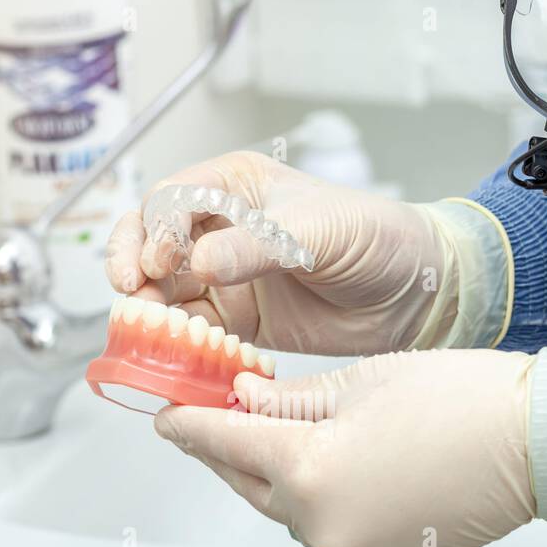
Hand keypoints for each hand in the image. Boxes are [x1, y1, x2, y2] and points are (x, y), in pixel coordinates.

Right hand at [104, 151, 450, 355]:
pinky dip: (178, 347)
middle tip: (132, 295)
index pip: (171, 202)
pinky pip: (192, 336)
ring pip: (163, 293)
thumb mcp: (319, 230)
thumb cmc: (377, 238)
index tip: (156, 262)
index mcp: (234, 189)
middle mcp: (220, 232)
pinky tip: (178, 357)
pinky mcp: (237, 324)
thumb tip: (201, 265)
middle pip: (150, 244)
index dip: (153, 231)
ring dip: (149, 312)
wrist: (414, 294)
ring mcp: (225, 280)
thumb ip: (258, 247)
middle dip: (132, 267)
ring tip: (149, 331)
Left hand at [153, 349, 535, 546]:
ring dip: (280, 480)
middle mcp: (323, 525)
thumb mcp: (362, 384)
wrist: (538, 444)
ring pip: (291, 514)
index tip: (168, 417)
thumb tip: (247, 399)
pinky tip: (340, 472)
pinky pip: (332, 534)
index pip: (225, 445)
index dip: (191, 426)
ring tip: (288, 440)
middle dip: (230, 453)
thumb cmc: (465, 402)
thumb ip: (290, 401)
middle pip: (250, 487)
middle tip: (216, 422)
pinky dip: (324, 505)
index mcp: (309, 471)